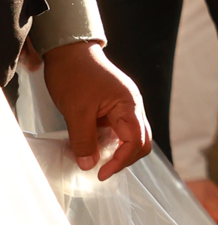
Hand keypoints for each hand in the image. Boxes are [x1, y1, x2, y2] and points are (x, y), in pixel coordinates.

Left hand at [40, 40, 150, 178]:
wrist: (69, 51)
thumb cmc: (75, 75)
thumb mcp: (76, 111)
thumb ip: (84, 140)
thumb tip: (89, 165)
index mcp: (129, 105)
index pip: (136, 141)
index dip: (121, 160)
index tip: (101, 173)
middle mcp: (132, 106)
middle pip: (141, 140)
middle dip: (125, 159)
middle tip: (102, 170)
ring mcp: (125, 105)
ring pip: (131, 135)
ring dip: (118, 151)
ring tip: (97, 160)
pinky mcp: (114, 105)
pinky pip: (119, 129)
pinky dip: (111, 142)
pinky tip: (95, 146)